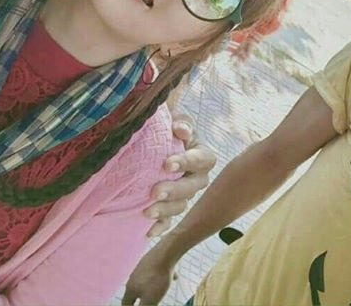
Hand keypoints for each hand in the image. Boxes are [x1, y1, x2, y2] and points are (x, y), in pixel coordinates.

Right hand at [121, 244, 176, 304]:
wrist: (165, 254)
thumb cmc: (157, 279)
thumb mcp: (151, 300)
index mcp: (131, 288)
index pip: (126, 303)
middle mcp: (133, 277)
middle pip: (134, 292)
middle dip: (140, 301)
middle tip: (146, 304)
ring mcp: (141, 268)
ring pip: (145, 282)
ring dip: (151, 290)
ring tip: (160, 294)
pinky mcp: (150, 261)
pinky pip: (155, 273)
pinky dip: (162, 278)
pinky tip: (174, 277)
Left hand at [143, 118, 215, 236]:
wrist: (151, 143)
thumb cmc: (165, 127)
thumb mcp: (174, 119)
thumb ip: (181, 122)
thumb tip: (180, 129)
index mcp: (201, 154)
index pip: (203, 159)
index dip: (187, 162)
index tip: (166, 164)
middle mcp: (197, 176)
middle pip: (193, 187)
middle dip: (174, 190)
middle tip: (155, 192)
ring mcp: (185, 194)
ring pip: (181, 206)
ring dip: (166, 210)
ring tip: (147, 211)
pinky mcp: (172, 207)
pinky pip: (170, 221)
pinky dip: (161, 226)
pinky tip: (148, 231)